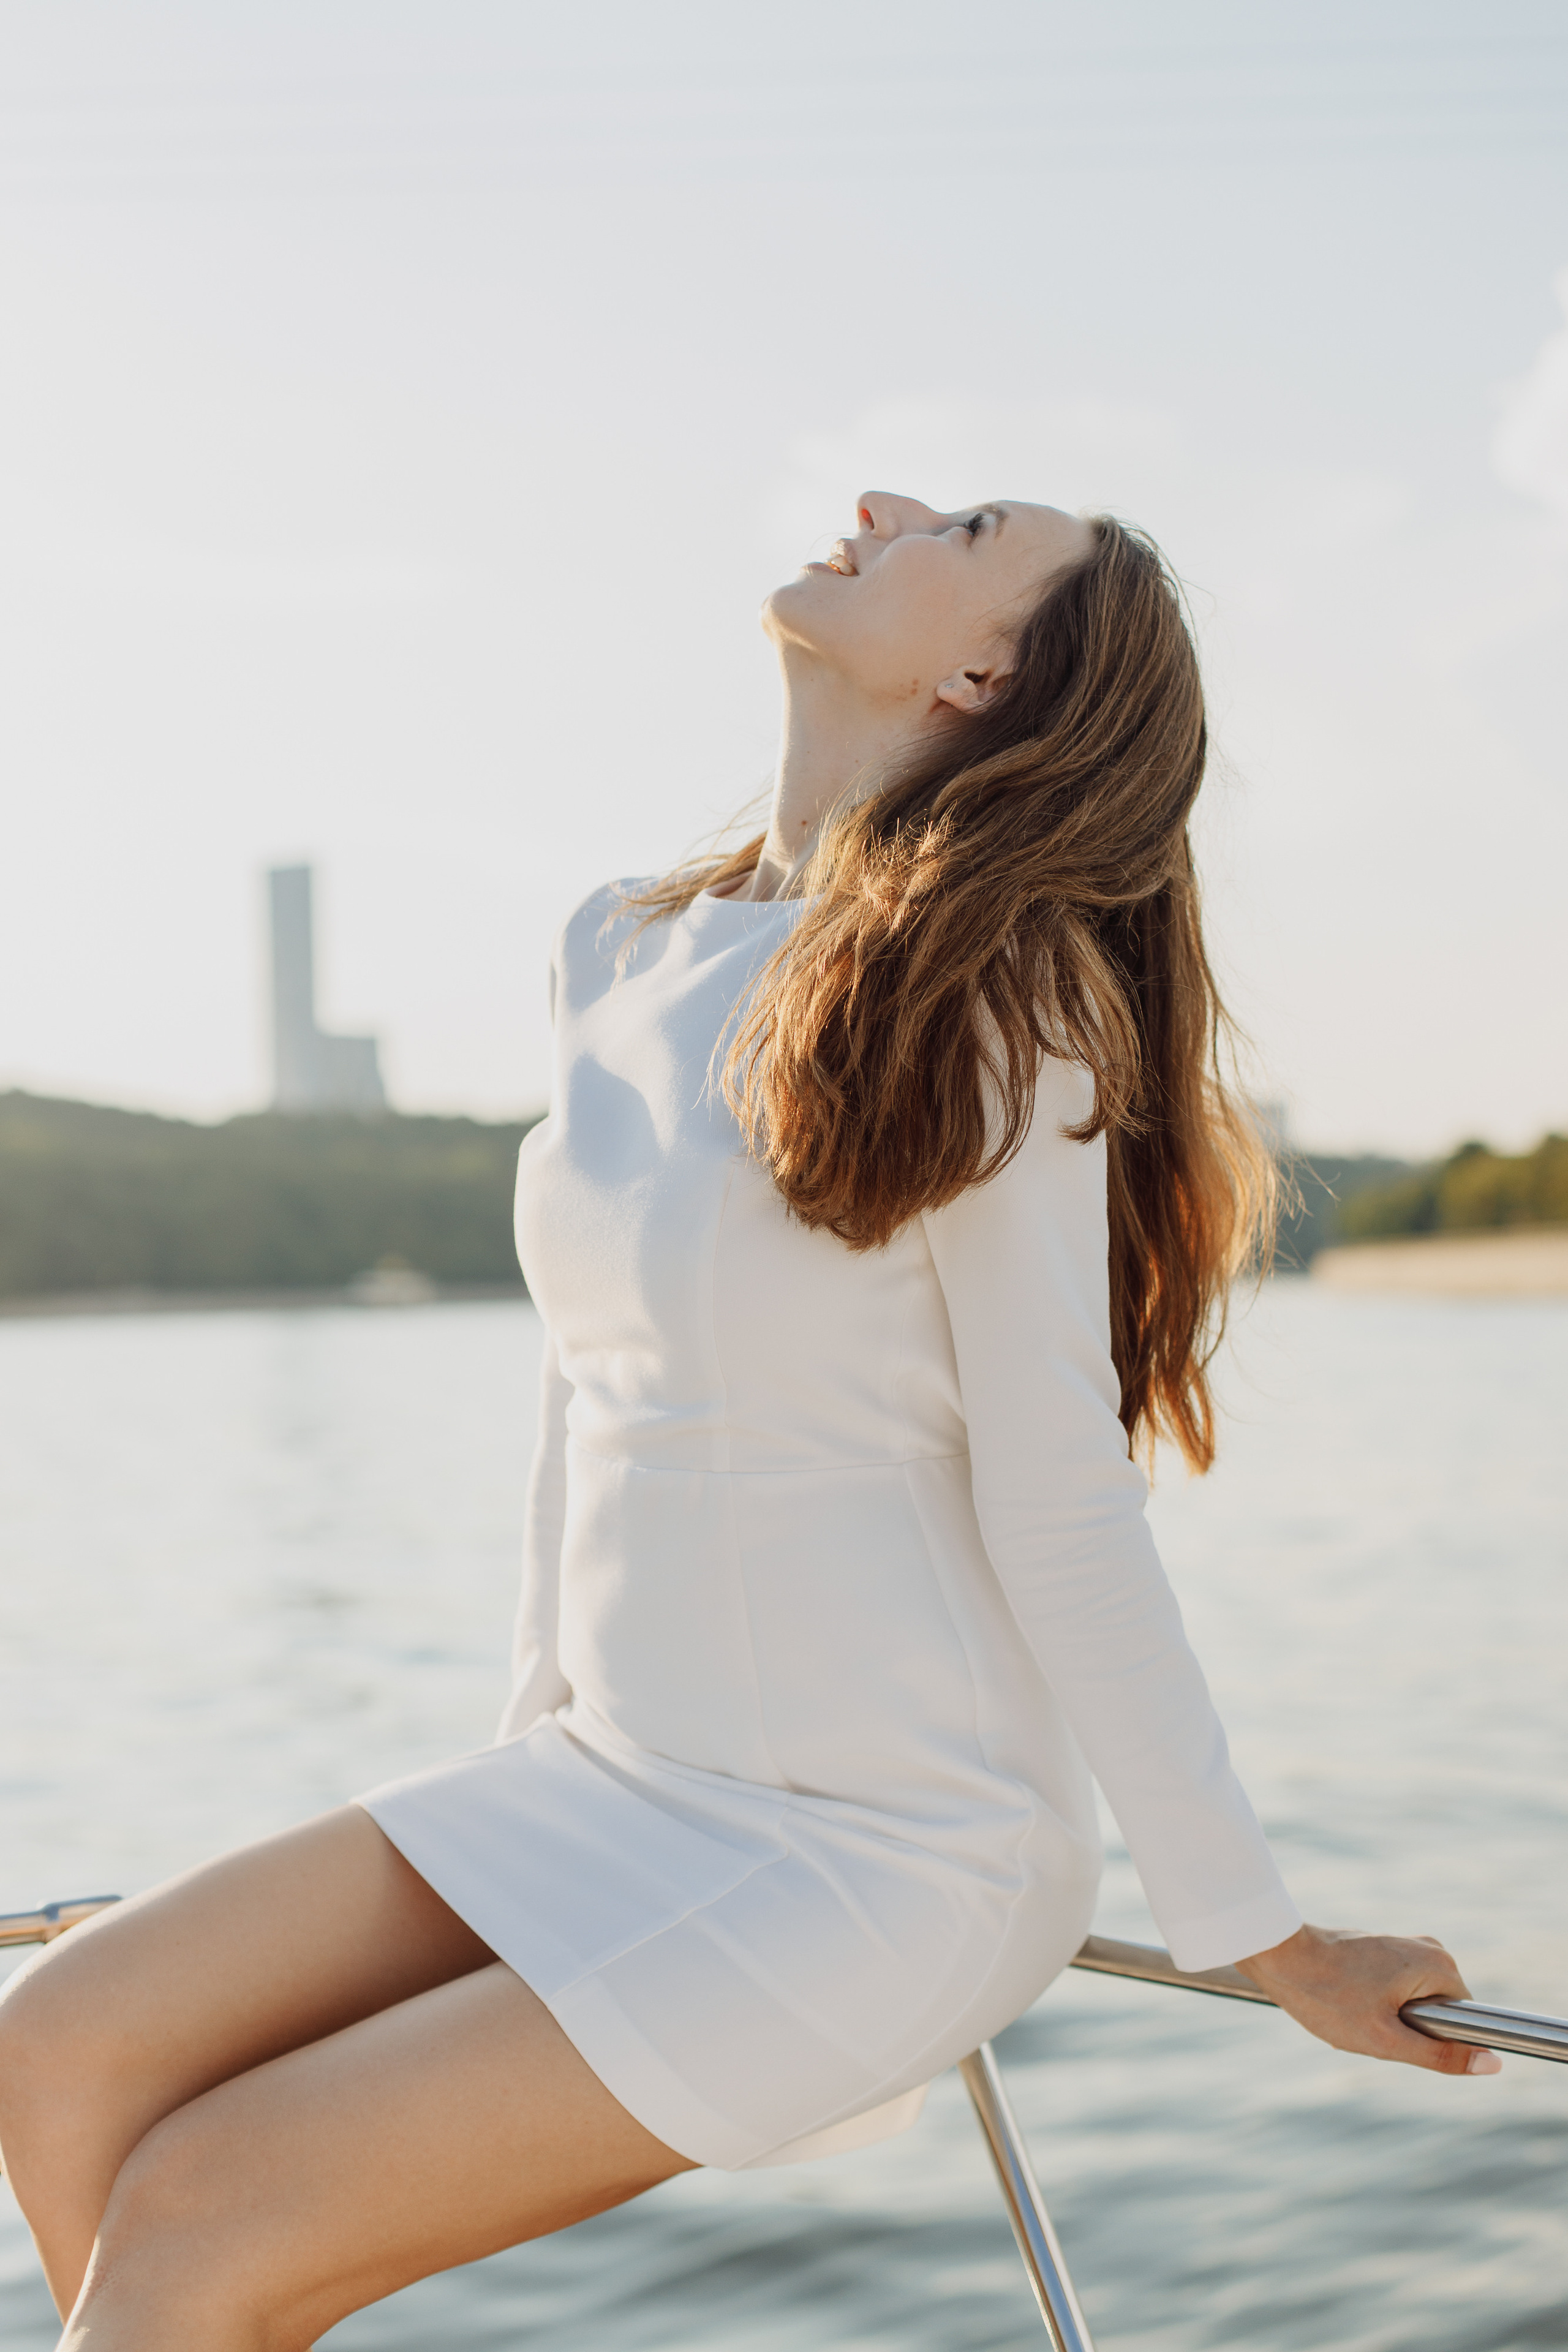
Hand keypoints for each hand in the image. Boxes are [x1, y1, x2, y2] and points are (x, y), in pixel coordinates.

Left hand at [1234, 1923, 1501, 2075]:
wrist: (1277, 1954)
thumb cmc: (1328, 1997)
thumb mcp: (1387, 2039)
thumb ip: (1442, 2055)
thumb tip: (1493, 2063)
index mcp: (1440, 1964)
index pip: (1463, 2020)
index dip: (1432, 2039)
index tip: (1394, 2031)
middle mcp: (1429, 1946)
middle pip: (1435, 2013)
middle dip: (1405, 2029)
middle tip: (1368, 2024)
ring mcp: (1403, 1944)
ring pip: (1410, 2005)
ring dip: (1384, 2019)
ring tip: (1351, 2010)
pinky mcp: (1381, 1947)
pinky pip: (1391, 1991)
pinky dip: (1369, 2004)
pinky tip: (1341, 1999)